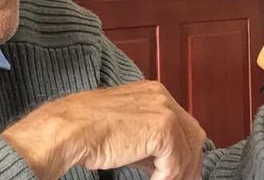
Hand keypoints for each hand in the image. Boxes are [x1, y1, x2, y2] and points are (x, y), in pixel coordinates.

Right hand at [2, 80, 205, 179]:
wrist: (69, 129)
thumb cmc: (85, 129)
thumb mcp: (124, 128)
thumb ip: (146, 138)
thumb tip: (161, 161)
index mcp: (152, 92)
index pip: (183, 124)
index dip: (185, 151)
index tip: (181, 171)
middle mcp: (161, 96)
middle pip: (193, 135)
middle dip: (190, 162)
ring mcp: (164, 111)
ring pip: (189, 151)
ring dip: (178, 173)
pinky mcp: (163, 129)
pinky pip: (177, 163)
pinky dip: (167, 178)